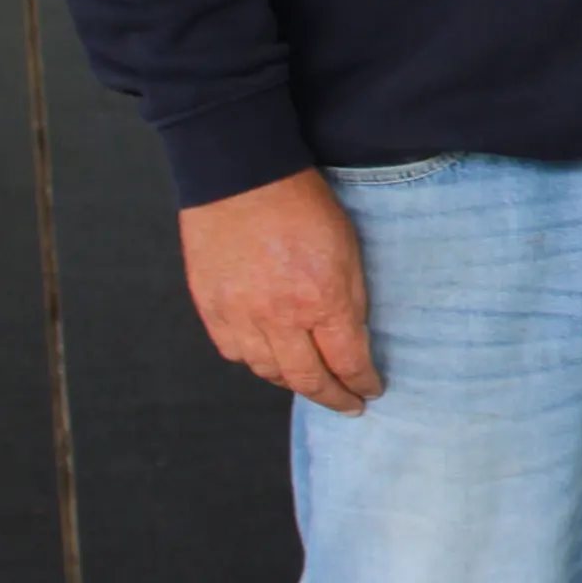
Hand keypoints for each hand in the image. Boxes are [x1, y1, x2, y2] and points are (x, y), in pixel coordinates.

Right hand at [180, 168, 382, 413]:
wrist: (243, 177)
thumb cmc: (303, 205)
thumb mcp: (349, 249)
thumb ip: (350, 300)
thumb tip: (352, 338)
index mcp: (321, 300)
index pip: (347, 362)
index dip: (362, 383)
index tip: (371, 391)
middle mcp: (278, 317)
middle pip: (307, 379)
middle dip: (332, 397)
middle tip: (347, 405)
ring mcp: (239, 316)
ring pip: (267, 371)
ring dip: (293, 382)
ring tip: (311, 382)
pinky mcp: (210, 308)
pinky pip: (234, 352)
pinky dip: (255, 361)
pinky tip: (269, 358)